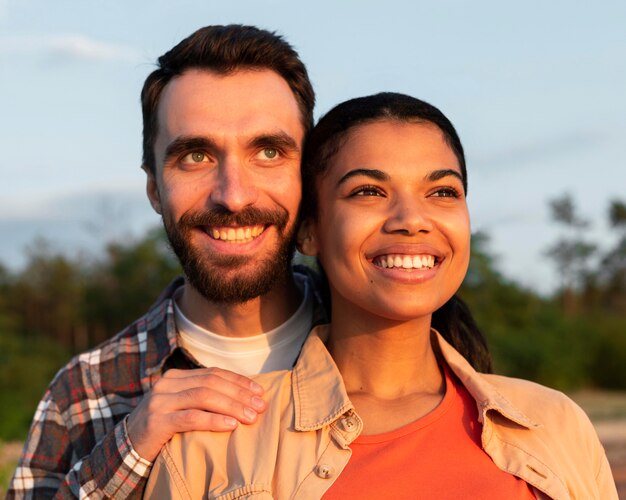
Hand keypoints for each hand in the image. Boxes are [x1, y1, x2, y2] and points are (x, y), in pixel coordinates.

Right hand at [126, 367, 265, 461]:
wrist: (127, 448)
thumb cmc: (164, 427)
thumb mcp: (182, 406)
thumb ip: (203, 396)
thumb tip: (243, 396)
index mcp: (176, 376)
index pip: (213, 373)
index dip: (238, 381)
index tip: (259, 391)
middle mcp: (167, 384)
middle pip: (211, 383)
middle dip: (239, 393)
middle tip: (260, 406)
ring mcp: (160, 401)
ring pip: (203, 397)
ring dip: (231, 406)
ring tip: (251, 416)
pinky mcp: (156, 422)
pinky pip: (190, 418)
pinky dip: (213, 420)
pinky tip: (231, 425)